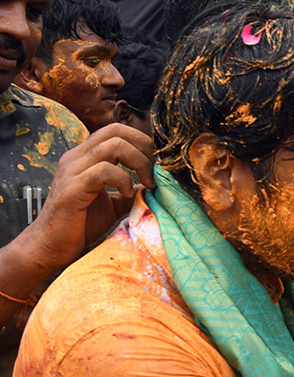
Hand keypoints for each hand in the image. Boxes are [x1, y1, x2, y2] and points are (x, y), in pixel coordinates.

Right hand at [18, 124, 154, 273]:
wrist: (52, 246)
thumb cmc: (82, 224)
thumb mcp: (116, 203)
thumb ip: (134, 189)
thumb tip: (158, 183)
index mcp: (86, 157)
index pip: (117, 130)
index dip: (142, 142)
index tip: (157, 165)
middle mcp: (77, 157)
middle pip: (116, 131)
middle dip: (144, 148)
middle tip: (155, 172)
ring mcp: (72, 170)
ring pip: (113, 145)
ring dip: (139, 163)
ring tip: (147, 184)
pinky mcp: (72, 188)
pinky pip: (104, 170)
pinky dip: (123, 180)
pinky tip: (128, 195)